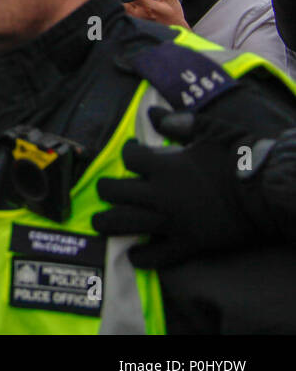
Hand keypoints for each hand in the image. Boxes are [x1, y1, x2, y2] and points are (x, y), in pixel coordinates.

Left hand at [92, 107, 263, 268]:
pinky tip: (134, 255)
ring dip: (108, 222)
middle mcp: (161, 194)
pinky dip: (142, 257)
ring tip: (100, 222)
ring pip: (126, 223)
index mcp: (165, 165)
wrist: (270, 192)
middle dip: (107, 189)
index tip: (132, 151)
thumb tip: (152, 113)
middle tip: (107, 189)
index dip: (128, 152)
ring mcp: (173, 221)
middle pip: (116, 192)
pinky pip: (157, 255)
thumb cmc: (242, 157)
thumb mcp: (210, 130)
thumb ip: (178, 122)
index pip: (130, 158)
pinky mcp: (188, 243)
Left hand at [122, 0, 187, 29]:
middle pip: (125, 0)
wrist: (174, 28)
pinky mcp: (134, 21)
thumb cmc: (173, 14)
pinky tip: (127, 1)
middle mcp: (141, 13)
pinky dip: (123, 5)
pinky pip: (124, 11)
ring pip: (122, 6)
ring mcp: (136, 18)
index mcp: (150, 7)